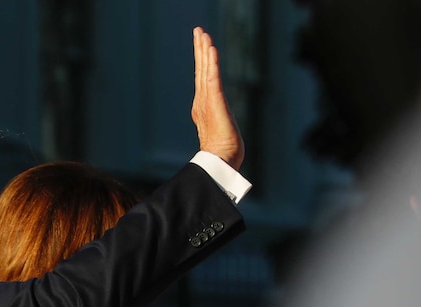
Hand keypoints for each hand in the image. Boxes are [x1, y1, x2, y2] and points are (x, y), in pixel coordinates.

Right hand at [191, 26, 244, 170]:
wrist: (219, 162)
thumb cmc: (223, 152)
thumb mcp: (220, 132)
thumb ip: (218, 125)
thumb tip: (220, 128)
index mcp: (203, 106)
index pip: (203, 77)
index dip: (202, 60)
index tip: (202, 44)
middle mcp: (202, 100)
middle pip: (201, 68)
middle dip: (200, 48)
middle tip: (198, 30)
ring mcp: (207, 100)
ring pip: (205, 69)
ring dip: (204, 49)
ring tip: (202, 33)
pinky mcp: (215, 102)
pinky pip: (213, 77)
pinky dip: (211, 62)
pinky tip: (211, 48)